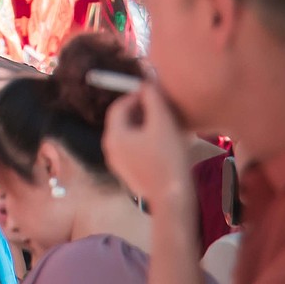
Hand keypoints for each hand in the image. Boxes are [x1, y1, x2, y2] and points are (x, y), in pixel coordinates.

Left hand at [104, 84, 194, 214]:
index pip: (119, 107)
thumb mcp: (162, 122)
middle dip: (142, 111)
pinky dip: (149, 142)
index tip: (154, 92)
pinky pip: (136, 151)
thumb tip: (147, 84)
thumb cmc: (168, 158)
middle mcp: (111, 150)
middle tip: (162, 107)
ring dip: (147, 126)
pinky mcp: (131, 175)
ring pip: (132, 136)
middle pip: (124, 121)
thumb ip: (153, 98)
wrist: (174, 199)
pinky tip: (168, 143)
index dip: (135, 95)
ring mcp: (120, 165)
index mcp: (113, 136)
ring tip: (168, 124)